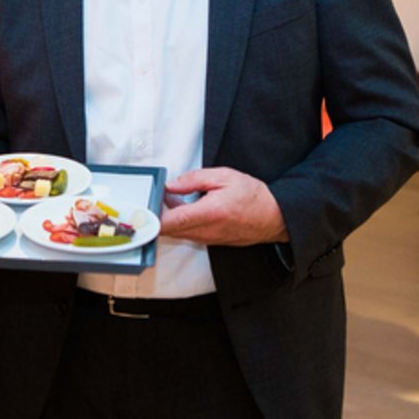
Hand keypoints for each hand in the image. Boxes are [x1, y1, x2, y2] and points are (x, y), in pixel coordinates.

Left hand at [158, 167, 289, 246]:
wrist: (274, 217)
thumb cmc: (252, 196)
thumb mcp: (223, 176)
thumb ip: (193, 179)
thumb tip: (170, 185)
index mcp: (207, 213)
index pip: (169, 222)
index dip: (151, 217)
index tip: (144, 206)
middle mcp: (205, 231)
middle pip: (168, 230)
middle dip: (157, 215)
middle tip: (155, 196)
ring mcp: (207, 239)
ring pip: (176, 232)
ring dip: (169, 218)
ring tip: (172, 198)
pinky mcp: (210, 242)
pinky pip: (187, 234)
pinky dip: (181, 222)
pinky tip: (184, 206)